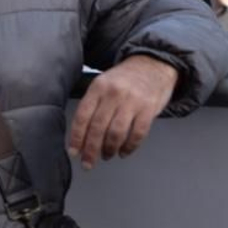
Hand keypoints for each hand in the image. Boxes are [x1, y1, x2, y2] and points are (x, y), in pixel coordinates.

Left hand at [67, 55, 178, 169]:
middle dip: (91, 149)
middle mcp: (113, 94)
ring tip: (106, 156)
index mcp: (97, 88)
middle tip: (88, 163)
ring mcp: (132, 101)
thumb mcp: (102, 83)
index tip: (74, 152)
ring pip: (116, 133)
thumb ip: (92, 104)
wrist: (153, 64)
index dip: (76, 137)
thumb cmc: (124, 79)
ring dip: (109, 149)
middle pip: (98, 127)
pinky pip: (138, 133)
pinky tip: (124, 152)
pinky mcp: (149, 109)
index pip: (82, 117)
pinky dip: (130, 147)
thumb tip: (80, 134)